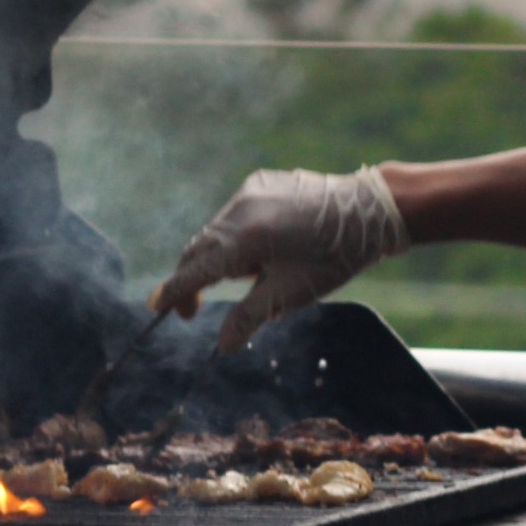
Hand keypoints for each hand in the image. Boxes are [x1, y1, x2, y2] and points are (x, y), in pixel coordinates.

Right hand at [152, 166, 410, 352]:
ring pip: (216, 230)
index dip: (175, 292)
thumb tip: (222, 344)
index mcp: (245, 239)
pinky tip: (266, 249)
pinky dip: (235, 235)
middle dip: (193, 279)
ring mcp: (249, 190)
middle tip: (192, 310)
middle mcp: (240, 208)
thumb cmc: (333, 256)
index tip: (156, 307)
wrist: (370, 211)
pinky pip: (234, 213)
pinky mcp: (260, 181)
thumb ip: (249, 317)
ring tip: (253, 276)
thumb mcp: (290, 294)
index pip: (197, 270)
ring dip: (219, 257)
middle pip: (199, 248)